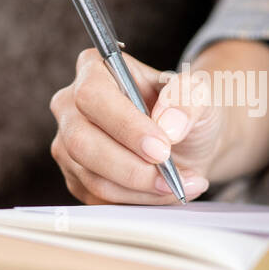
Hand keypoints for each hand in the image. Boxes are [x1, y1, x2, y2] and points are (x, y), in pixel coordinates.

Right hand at [49, 49, 224, 203]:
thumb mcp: (199, 94)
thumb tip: (169, 124)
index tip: (162, 147)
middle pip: (81, 142)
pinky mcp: (77, 177)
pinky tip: (166, 190)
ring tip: (181, 183)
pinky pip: (101, 198)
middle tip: (171, 176)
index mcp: (95, 68)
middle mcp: (72, 105)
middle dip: (130, 167)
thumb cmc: (185, 108)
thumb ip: (187, 99)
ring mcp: (69, 143)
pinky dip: (139, 200)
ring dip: (142, 189)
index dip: (125, 125)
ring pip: (92, 176)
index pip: (93, 96)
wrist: (188, 139)